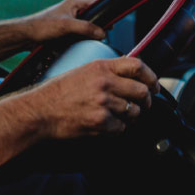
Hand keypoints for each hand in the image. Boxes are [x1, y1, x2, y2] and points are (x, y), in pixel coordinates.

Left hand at [23, 0, 105, 43]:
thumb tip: (102, 33)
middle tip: (103, 34)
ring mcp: (67, 21)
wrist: (25, 36)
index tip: (112, 21)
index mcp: (73, 3)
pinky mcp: (63, 31)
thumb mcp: (68, 26)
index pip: (95, 4)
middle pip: (91, 17)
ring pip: (84, 27)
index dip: (104, 12)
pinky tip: (80, 45)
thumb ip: (86, 28)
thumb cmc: (42, 26)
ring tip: (92, 41)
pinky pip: (76, 35)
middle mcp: (71, 10)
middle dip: (97, 26)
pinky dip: (80, 39)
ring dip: (87, 34)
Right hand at [31, 57, 159, 138]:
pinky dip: (118, 129)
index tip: (154, 85)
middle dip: (147, 100)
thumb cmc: (58, 92)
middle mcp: (104, 83)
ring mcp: (103, 103)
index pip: (138, 66)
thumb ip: (107, 71)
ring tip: (121, 116)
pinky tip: (108, 125)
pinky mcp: (100, 122)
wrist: (40, 112)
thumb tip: (130, 75)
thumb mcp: (83, 71)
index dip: (151, 76)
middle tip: (144, 105)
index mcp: (101, 67)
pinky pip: (121, 127)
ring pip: (134, 111)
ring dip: (131, 116)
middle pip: (142, 91)